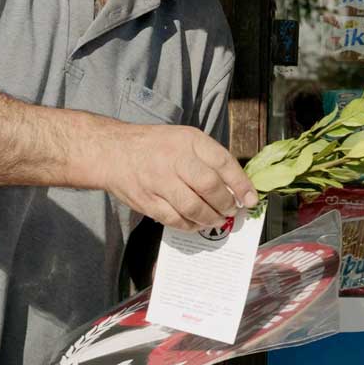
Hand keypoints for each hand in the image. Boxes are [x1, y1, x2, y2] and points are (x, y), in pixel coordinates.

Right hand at [100, 124, 258, 231]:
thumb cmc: (156, 146)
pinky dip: (190, 225)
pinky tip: (197, 224)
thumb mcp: (185, 139)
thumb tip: (237, 187)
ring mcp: (158, 181)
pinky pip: (174, 219)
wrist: (112, 151)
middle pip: (209, 187)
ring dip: (210, 218)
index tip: (251, 199)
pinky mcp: (147, 200)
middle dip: (226, 204)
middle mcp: (174, 159)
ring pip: (193, 207)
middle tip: (231, 211)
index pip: (223, 163)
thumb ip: (210, 159)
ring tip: (217, 219)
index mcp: (189, 140)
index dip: (241, 184)